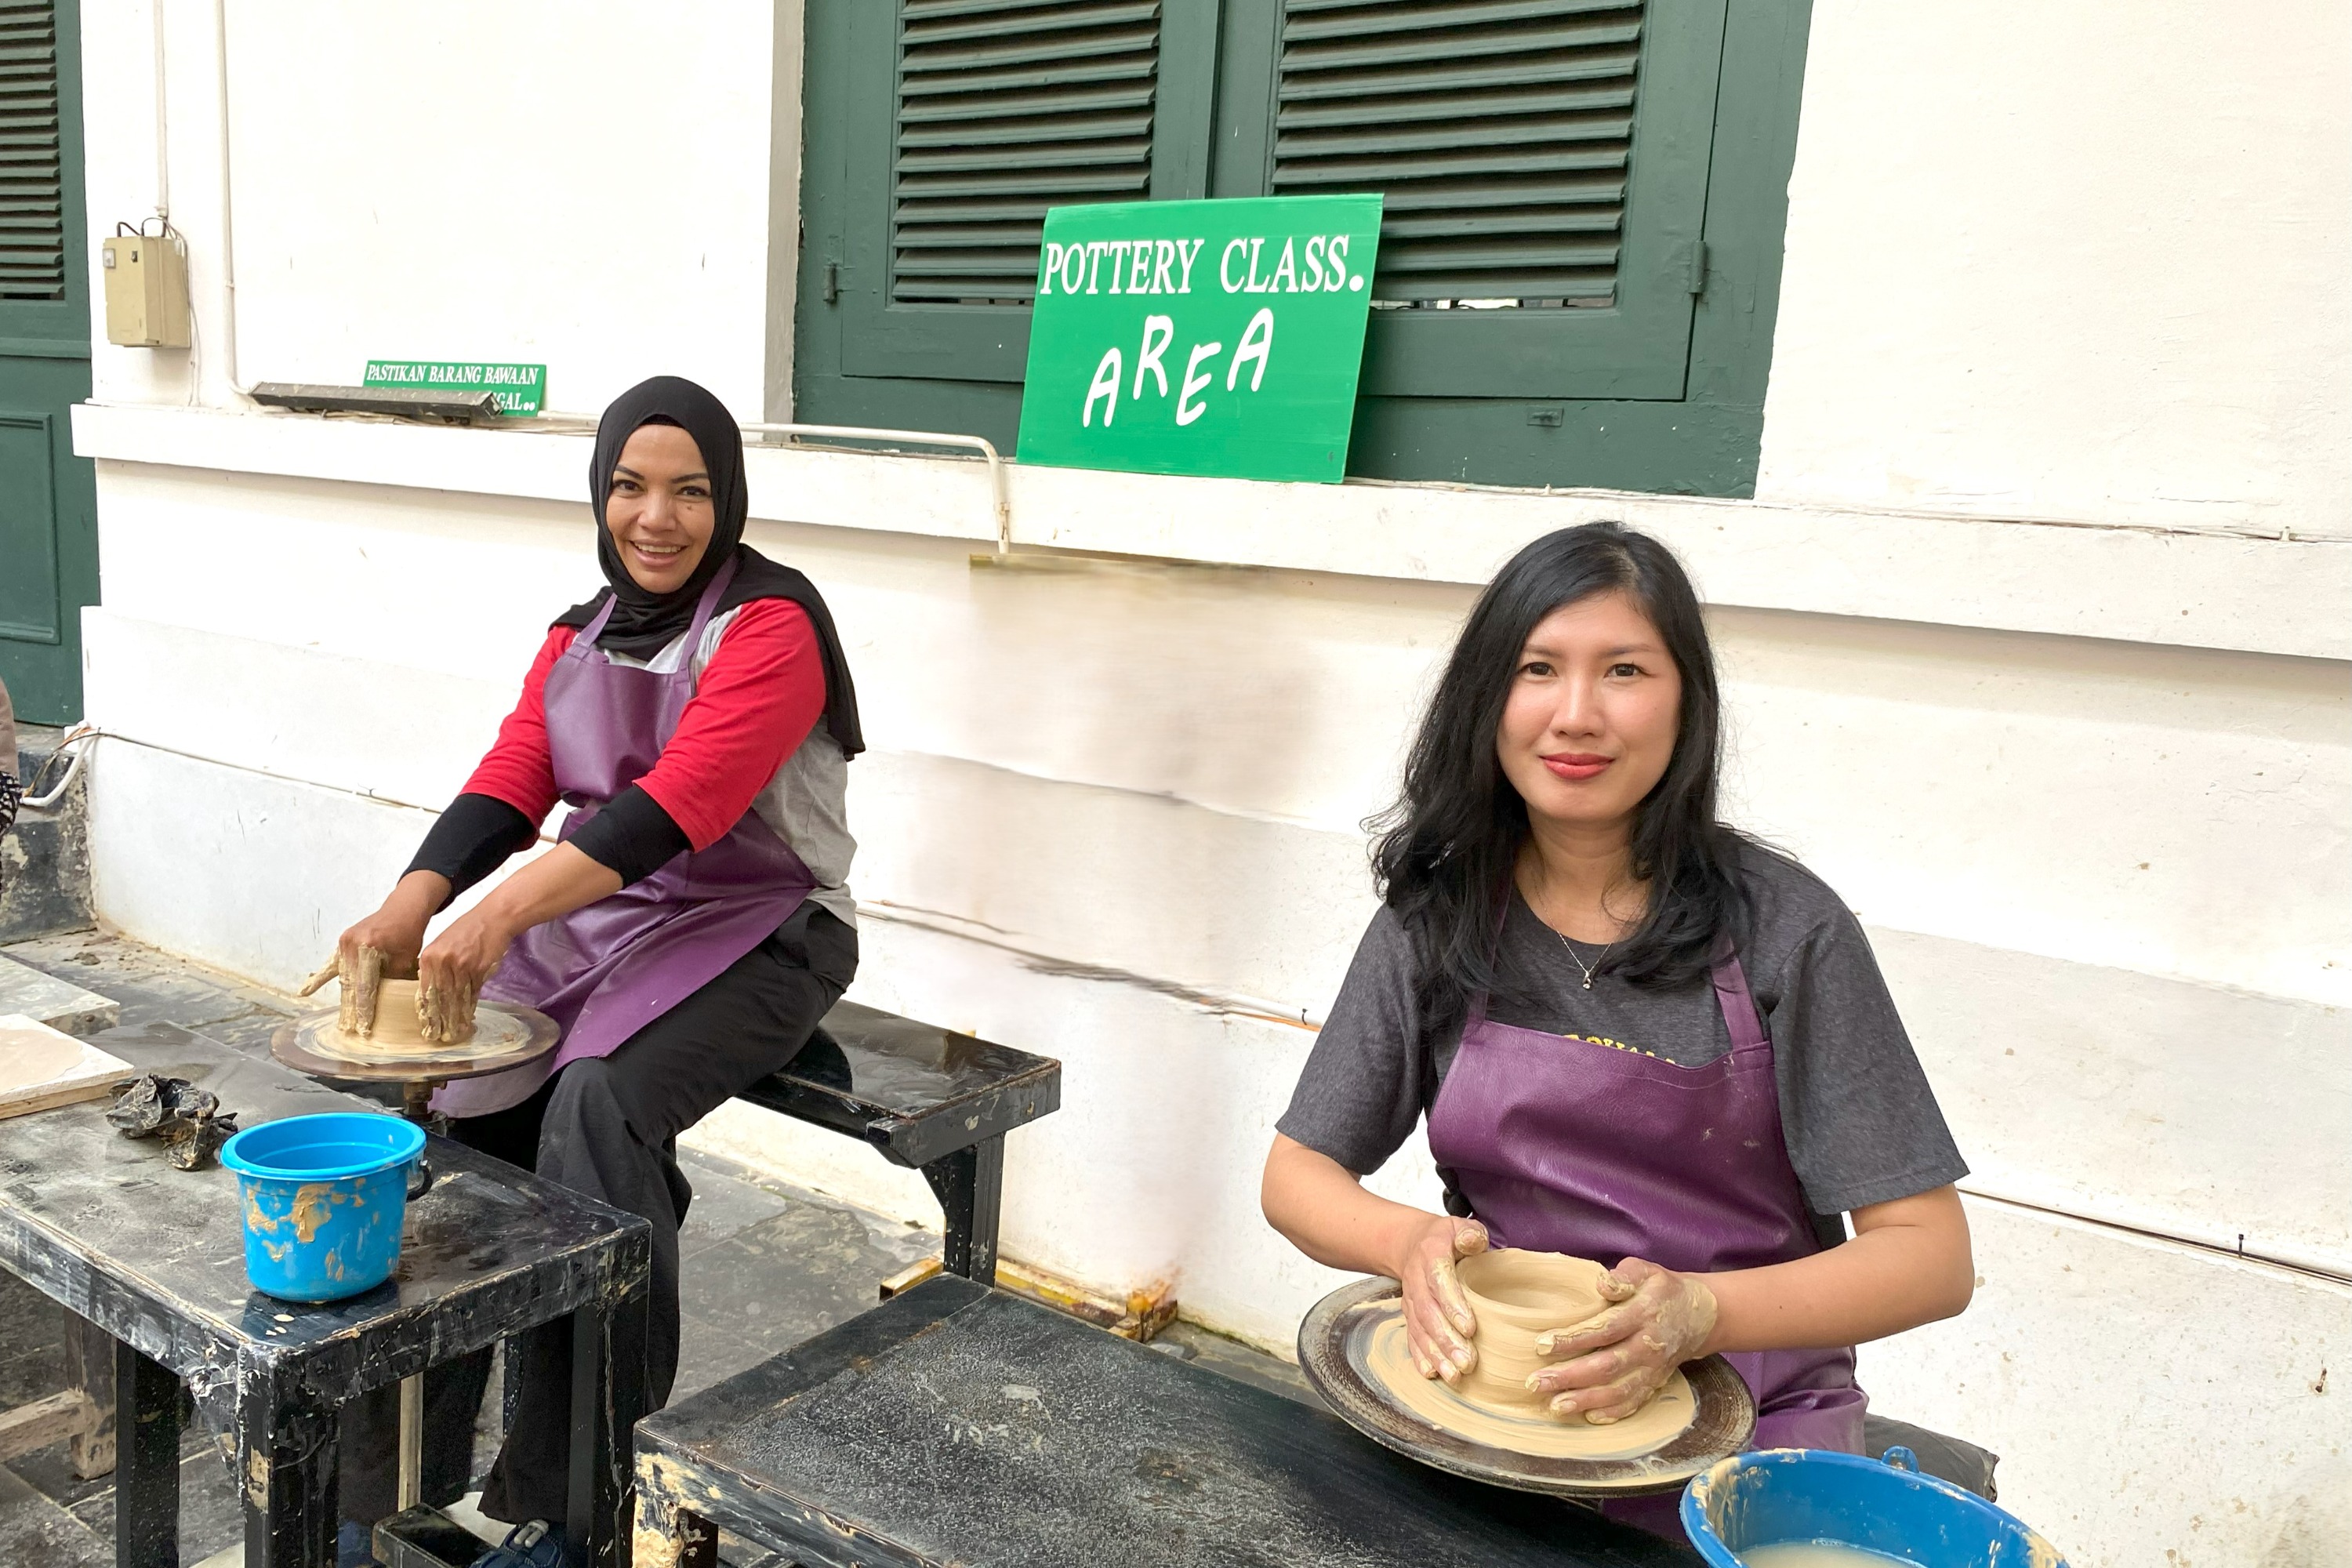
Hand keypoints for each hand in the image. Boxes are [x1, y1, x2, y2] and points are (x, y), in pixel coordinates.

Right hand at [304, 893, 432, 1036]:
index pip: (365, 986)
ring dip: (344, 999)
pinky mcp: (341, 943)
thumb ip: (393, 981)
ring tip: (343, 1021)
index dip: (364, 1009)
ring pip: (342, 977)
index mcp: (369, 947)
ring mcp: (344, 942)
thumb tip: (387, 1006)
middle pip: (350, 984)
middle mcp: (352, 944)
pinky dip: (318, 979)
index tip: (363, 1028)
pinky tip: (303, 991)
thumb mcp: (405, 960)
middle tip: (351, 1030)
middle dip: (351, 1009)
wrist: (401, 909)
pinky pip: (330, 965)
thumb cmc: (408, 933)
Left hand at [415, 906, 513, 1043]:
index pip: (425, 990)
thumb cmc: (468, 931)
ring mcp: (460, 966)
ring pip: (456, 997)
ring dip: (456, 1017)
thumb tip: (433, 993)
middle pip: (439, 997)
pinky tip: (469, 1016)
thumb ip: (436, 968)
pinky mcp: (478, 969)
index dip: (427, 1011)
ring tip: (455, 1031)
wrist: (492, 918)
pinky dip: (471, 1006)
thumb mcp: (443, 946)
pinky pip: (473, 993)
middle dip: (440, 1019)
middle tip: (439, 1036)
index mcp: (428, 957)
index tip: (427, 1026)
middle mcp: (441, 962)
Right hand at [1395, 1214, 1488, 1384]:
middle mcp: (1417, 1280)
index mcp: (1431, 1255)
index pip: (1441, 1281)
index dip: (1453, 1305)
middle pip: (1429, 1313)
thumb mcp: (1459, 1227)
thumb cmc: (1444, 1239)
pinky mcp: (1408, 1316)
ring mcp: (1410, 1300)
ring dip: (1435, 1354)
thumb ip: (1470, 1234)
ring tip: (1454, 1375)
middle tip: (1467, 1362)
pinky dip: (1420, 1356)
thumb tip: (1473, 1243)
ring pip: (1420, 1329)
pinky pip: (1411, 1337)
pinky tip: (1431, 1373)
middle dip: (1447, 1340)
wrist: (1410, 1244)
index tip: (1470, 1328)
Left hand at [1528, 1256, 1717, 1423]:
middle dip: (1570, 1377)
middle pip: (1607, 1366)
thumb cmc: (1661, 1289)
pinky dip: (1613, 1413)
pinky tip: (1589, 1417)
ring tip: (1555, 1406)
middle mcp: (1647, 1346)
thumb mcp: (1646, 1271)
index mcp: (1642, 1314)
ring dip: (1586, 1400)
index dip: (1574, 1339)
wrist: (1698, 1315)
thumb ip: (1625, 1275)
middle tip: (1535, 1383)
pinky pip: (1634, 1402)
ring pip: (1618, 1390)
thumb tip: (1602, 1283)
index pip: (1605, 1329)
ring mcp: (1652, 1369)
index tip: (1543, 1344)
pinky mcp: (1655, 1384)